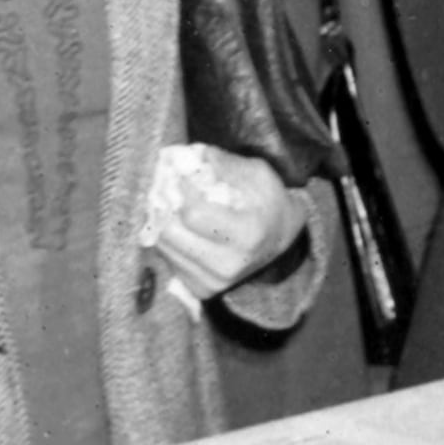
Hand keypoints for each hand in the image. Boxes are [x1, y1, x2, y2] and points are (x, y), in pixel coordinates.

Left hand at [150, 146, 302, 300]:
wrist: (282, 241)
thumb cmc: (269, 203)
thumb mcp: (258, 174)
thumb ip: (223, 164)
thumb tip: (188, 155)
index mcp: (248, 235)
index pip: (194, 214)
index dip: (181, 190)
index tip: (178, 173)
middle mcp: (229, 265)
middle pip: (171, 233)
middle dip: (164, 206)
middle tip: (166, 188)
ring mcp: (213, 282)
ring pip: (164, 248)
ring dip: (161, 222)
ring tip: (171, 205)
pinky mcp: (201, 289)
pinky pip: (168, 261)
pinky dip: (169, 240)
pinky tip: (179, 226)